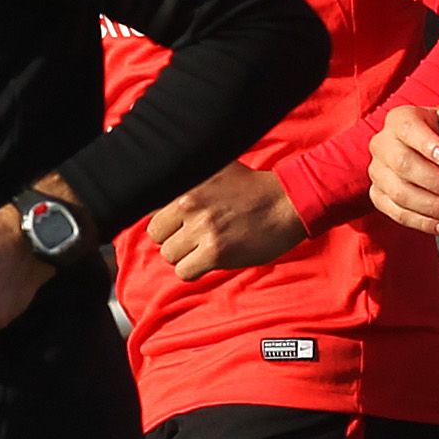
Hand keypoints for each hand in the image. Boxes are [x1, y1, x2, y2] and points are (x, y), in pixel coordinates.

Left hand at [145, 161, 307, 278]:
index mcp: (187, 182)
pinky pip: (185, 272)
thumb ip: (190, 176)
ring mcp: (202, 228)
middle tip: (195, 237)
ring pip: (169, 255)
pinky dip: (195, 270)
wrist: (287, 203)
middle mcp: (189, 203)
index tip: (182, 222)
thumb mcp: (218, 167)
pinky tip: (210, 260)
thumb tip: (162, 177)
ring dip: (186, 255)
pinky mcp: (215, 251)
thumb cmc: (254, 188)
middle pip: (157, 234)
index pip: (151, 209)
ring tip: (206, 248)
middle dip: (174, 238)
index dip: (168, 219)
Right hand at [369, 101, 438, 235]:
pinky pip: (398, 213)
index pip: (408, 129)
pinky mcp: (379, 196)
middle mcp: (382, 144)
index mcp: (399, 120)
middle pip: (402, 165)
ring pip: (399, 193)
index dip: (427, 144)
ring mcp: (378, 172)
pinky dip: (423, 223)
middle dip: (434, 181)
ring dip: (432, 206)